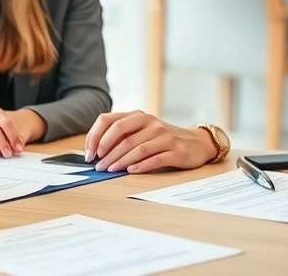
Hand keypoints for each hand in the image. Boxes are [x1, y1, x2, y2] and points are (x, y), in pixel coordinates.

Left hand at [84, 111, 219, 173]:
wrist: (197, 142)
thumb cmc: (163, 139)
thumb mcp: (143, 131)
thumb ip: (123, 135)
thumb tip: (95, 150)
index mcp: (138, 116)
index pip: (109, 120)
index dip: (96, 136)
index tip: (89, 152)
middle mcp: (151, 123)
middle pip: (122, 135)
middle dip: (107, 152)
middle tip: (98, 166)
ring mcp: (164, 136)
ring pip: (137, 148)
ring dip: (120, 161)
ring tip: (110, 170)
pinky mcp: (176, 151)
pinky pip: (155, 158)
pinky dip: (141, 165)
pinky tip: (130, 171)